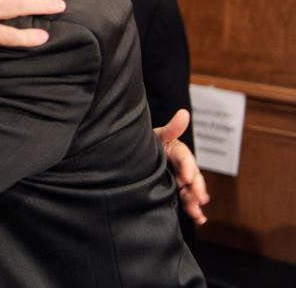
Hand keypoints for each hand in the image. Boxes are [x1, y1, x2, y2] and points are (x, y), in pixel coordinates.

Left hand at [155, 109, 208, 224]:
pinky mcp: (174, 190)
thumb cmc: (144, 143)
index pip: (185, 157)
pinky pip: (186, 200)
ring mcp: (178, 179)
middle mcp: (180, 165)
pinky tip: (200, 219)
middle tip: (198, 197)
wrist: (130, 157)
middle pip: (192, 176)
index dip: (187, 167)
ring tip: (197, 212)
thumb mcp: (157, 135)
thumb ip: (171, 128)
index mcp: (176, 150)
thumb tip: (184, 113)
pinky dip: (194, 209)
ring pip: (190, 190)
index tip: (187, 177)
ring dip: (195, 201)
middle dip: (196, 187)